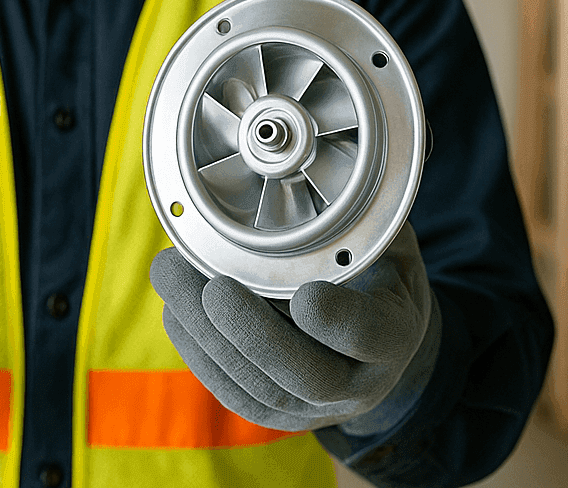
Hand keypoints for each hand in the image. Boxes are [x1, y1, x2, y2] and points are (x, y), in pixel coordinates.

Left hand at [150, 224, 436, 432]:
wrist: (375, 343)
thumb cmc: (375, 276)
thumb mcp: (389, 241)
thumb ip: (368, 210)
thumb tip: (349, 150)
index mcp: (396, 336)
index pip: (374, 337)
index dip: (340, 322)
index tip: (306, 294)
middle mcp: (361, 384)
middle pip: (306, 375)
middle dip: (249, 331)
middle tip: (211, 285)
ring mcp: (317, 409)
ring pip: (260, 389)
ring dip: (207, 335)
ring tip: (171, 279)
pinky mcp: (278, 416)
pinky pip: (234, 394)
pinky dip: (199, 353)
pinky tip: (175, 312)